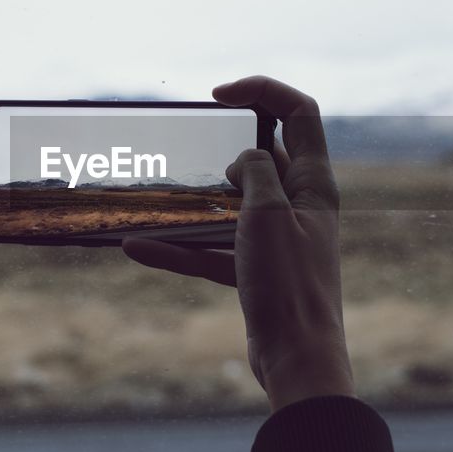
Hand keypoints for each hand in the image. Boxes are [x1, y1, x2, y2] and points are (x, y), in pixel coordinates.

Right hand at [123, 75, 353, 411]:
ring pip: (233, 204)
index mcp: (314, 183)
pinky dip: (181, 247)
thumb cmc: (288, 285)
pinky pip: (214, 249)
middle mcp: (300, 205)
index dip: (263, 91)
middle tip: (188, 140)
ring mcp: (279, 240)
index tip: (219, 95)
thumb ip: (256, 171)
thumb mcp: (267, 213)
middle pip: (266, 155)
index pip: (299, 113)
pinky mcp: (257, 272)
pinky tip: (137, 247)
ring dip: (196, 199)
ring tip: (159, 189)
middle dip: (224, 144)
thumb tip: (243, 159)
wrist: (296, 360)